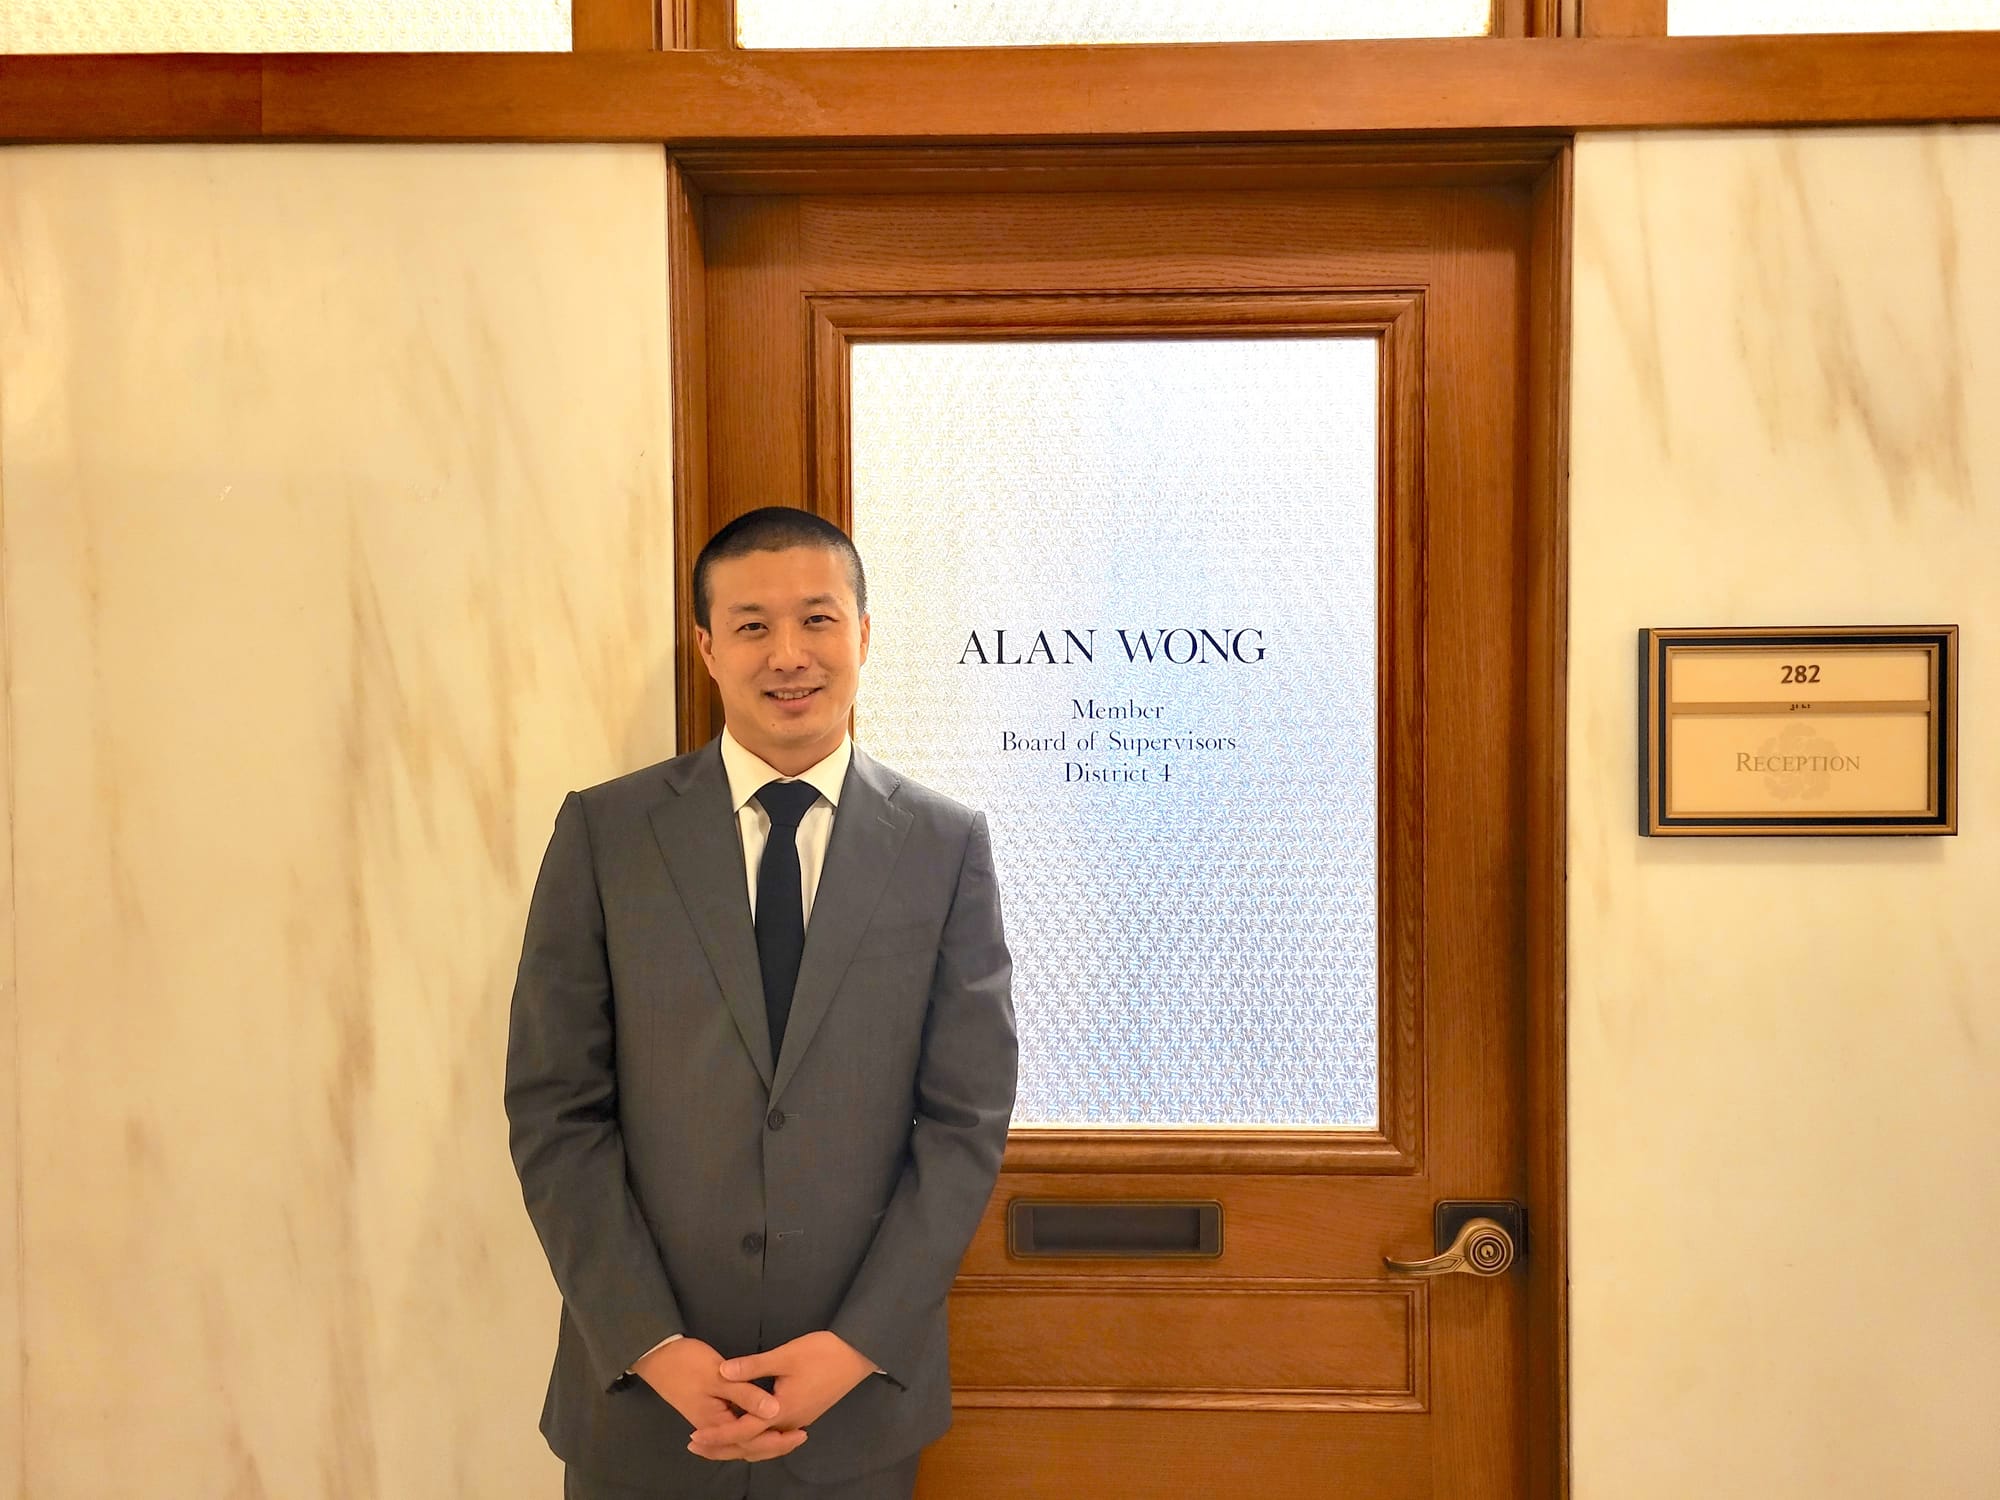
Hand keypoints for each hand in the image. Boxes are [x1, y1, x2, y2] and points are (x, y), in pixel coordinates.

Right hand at [632, 1338, 804, 1463]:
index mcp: (716, 1422)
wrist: (656, 1355)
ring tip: (788, 1435)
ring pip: (741, 1439)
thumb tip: (775, 1411)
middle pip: (747, 1446)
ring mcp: (710, 1420)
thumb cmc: (686, 1363)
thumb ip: (747, 1394)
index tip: (801, 1432)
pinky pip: (735, 1427)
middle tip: (800, 1437)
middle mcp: (713, 1427)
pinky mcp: (709, 1410)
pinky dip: (752, 1430)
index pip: (752, 1440)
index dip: (778, 1439)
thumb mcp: (718, 1376)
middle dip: (774, 1444)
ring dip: (763, 1439)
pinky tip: (763, 1423)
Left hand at [688, 1332, 874, 1460]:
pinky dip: (756, 1438)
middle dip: (723, 1447)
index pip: (743, 1432)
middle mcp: (790, 1422)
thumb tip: (721, 1372)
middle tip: (696, 1446)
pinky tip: (748, 1429)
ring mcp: (799, 1420)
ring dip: (739, 1444)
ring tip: (716, 1441)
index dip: (717, 1435)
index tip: (695, 1438)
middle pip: (752, 1445)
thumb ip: (752, 1366)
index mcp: (782, 1411)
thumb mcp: (785, 1355)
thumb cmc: (823, 1352)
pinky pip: (774, 1435)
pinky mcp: (805, 1413)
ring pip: (764, 1443)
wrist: (858, 1354)